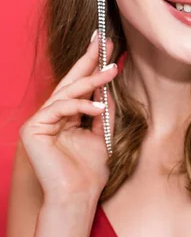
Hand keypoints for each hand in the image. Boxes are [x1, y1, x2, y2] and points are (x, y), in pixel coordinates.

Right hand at [19, 32, 117, 205]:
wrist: (78, 196)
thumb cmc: (88, 172)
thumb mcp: (102, 134)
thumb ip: (102, 111)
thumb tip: (108, 86)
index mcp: (65, 116)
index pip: (78, 85)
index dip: (91, 64)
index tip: (106, 46)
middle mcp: (51, 115)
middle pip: (70, 81)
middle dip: (89, 59)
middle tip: (104, 40)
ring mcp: (40, 121)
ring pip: (67, 92)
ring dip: (92, 81)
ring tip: (112, 72)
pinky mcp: (33, 128)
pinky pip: (60, 107)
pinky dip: (81, 105)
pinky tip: (98, 107)